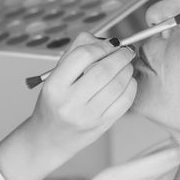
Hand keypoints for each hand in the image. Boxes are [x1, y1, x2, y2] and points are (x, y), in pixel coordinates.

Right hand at [26, 33, 136, 165]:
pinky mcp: (102, 125)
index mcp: (54, 86)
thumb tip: (104, 40)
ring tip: (126, 65)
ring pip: (118, 85)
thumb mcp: (55, 77)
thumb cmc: (54, 104)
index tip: (110, 43)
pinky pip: (125, 101)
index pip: (82, 55)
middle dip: (120, 55)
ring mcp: (88, 116)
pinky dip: (130, 86)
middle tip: (126, 50)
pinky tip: (127, 81)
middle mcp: (70, 102)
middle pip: (104, 69)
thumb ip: (76, 53)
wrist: (49, 138)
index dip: (102, 45)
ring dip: (127, 69)